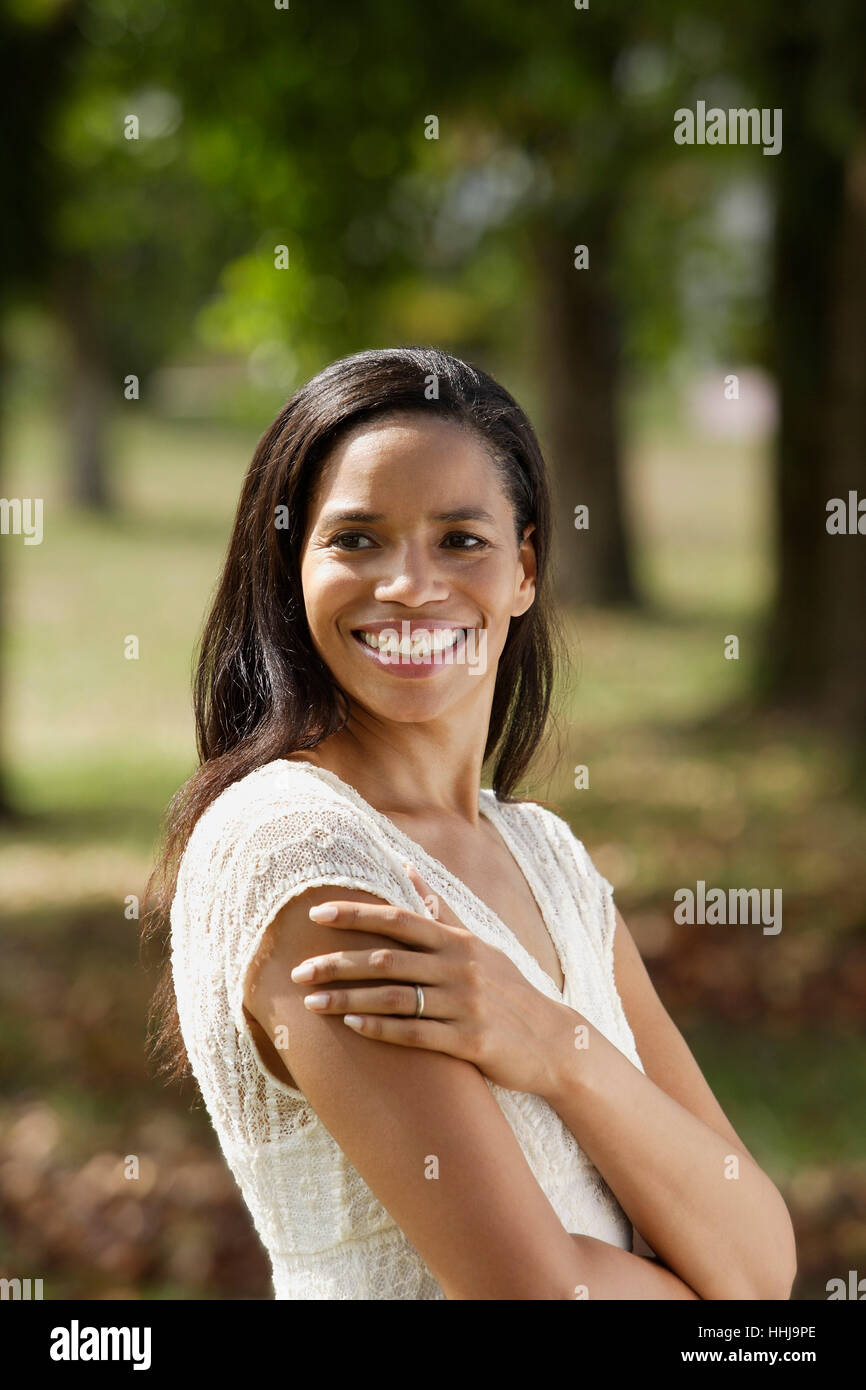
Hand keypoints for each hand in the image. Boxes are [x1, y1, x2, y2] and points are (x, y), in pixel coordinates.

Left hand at [290, 863, 567, 1097]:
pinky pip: (416, 1033)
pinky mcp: (470, 1040)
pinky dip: (381, 1029)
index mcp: (457, 941)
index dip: (356, 915)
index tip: (316, 914)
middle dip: (338, 963)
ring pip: (394, 998)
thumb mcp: (479, 945)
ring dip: (349, 999)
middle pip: (387, 959)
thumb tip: (409, 868)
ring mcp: (465, 1004)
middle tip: (299, 971)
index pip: (398, 919)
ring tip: (312, 1004)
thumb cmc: (507, 990)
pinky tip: (352, 1026)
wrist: (553, 1041)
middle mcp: (459, 967)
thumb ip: (442, 910)